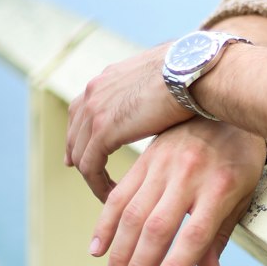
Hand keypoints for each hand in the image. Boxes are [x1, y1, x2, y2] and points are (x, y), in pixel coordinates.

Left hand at [66, 44, 188, 199]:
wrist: (191, 70)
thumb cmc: (191, 73)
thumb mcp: (162, 78)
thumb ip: (152, 88)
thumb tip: (168, 91)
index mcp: (108, 78)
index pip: (82, 108)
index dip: (80, 131)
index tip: (84, 150)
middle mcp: (95, 92)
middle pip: (75, 131)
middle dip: (78, 154)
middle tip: (88, 174)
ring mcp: (95, 111)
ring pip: (81, 153)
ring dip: (92, 175)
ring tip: (108, 192)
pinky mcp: (103, 130)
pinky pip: (90, 166)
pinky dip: (97, 184)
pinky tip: (111, 195)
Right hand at [87, 121, 266, 265]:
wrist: (222, 102)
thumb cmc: (239, 155)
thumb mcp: (242, 193)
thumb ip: (221, 234)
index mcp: (219, 188)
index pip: (194, 235)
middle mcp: (188, 176)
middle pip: (157, 228)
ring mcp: (163, 165)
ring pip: (132, 214)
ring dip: (118, 253)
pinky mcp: (145, 159)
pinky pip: (120, 194)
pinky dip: (106, 223)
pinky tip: (98, 249)